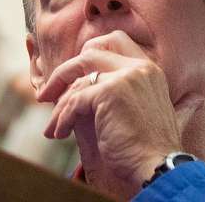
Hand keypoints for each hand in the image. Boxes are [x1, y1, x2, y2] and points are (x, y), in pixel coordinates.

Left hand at [35, 31, 183, 194]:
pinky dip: (62, 119)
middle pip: (91, 52)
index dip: (90, 52)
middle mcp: (139, 67)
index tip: (73, 75)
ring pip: (78, 78)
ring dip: (60, 105)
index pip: (116, 40)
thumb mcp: (137, 108)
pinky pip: (74, 101)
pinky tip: (61, 134)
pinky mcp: (110, 93)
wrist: (157, 163)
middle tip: (47, 94)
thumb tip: (78, 88)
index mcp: (149, 69)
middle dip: (63, 72)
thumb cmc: (146, 145)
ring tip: (53, 126)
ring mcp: (125, 77)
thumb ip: (118, 90)